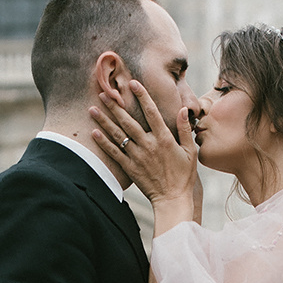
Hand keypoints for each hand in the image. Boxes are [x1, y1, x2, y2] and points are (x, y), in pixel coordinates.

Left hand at [91, 80, 197, 209]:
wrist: (172, 200)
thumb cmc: (183, 176)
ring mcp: (137, 156)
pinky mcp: (130, 168)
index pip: (151, 112)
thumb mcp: (190, 151)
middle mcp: (149, 145)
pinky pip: (114, 153)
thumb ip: (185, 129)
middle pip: (129, 121)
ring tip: (93, 108)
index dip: (142, 96)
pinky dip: (103, 143)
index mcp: (164, 139)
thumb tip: (183, 109)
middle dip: (115, 106)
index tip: (133, 83)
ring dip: (104, 121)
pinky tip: (94, 132)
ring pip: (118, 135)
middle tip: (103, 92)